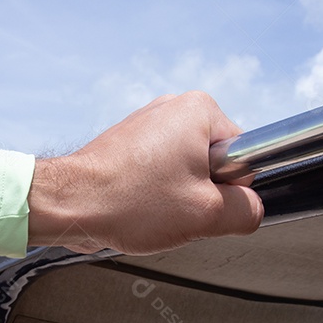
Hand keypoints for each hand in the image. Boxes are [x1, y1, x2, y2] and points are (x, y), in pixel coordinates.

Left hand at [27, 91, 262, 254]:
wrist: (69, 204)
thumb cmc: (131, 201)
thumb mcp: (208, 214)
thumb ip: (247, 210)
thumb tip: (252, 209)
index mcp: (200, 110)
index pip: (243, 156)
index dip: (230, 189)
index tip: (204, 202)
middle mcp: (173, 108)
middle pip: (213, 164)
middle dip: (202, 194)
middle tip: (177, 209)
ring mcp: (147, 124)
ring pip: (185, 172)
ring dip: (176, 197)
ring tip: (153, 209)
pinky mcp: (127, 144)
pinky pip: (158, 174)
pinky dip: (153, 195)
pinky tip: (138, 207)